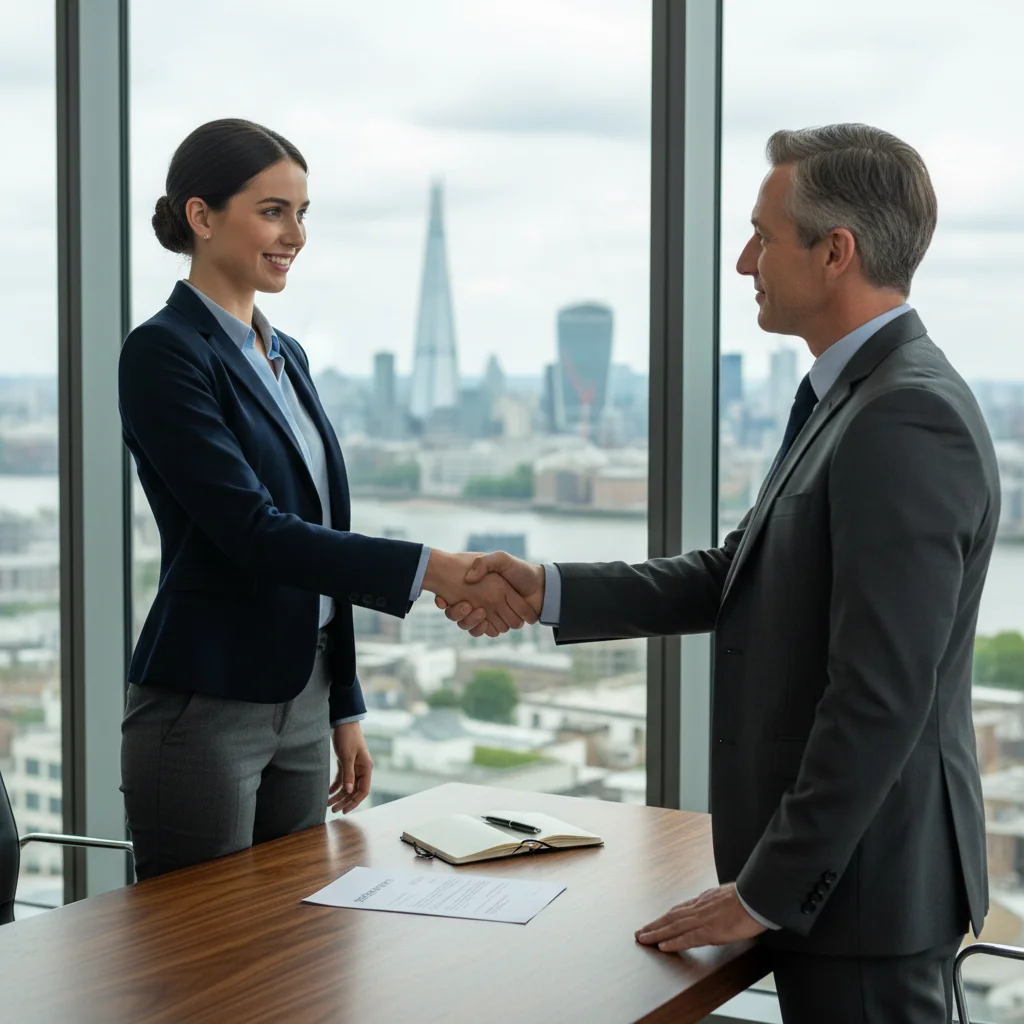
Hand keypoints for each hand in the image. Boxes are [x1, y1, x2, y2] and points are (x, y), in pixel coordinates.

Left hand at [329, 722, 372, 813]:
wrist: (344, 722)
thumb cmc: (348, 737)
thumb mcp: (347, 757)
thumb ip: (348, 775)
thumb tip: (348, 791)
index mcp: (366, 768)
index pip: (363, 790)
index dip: (354, 802)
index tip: (344, 810)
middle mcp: (361, 769)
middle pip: (354, 790)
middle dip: (344, 801)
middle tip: (333, 810)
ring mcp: (354, 766)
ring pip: (347, 785)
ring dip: (339, 795)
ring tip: (328, 804)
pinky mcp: (346, 763)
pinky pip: (342, 778)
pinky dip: (336, 786)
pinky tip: (329, 792)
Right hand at [435, 551, 544, 637]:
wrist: (541, 587)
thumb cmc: (521, 571)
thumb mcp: (501, 559)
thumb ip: (484, 563)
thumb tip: (469, 579)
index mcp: (477, 587)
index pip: (451, 597)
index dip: (444, 600)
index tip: (443, 600)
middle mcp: (479, 601)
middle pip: (456, 614)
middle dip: (456, 613)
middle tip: (465, 605)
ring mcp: (488, 614)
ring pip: (468, 625)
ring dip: (469, 621)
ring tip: (478, 611)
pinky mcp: (498, 624)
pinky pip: (484, 632)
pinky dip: (482, 629)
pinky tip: (485, 622)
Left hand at [634, 883, 765, 952]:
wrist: (757, 897)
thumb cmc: (748, 897)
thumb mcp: (727, 896)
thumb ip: (717, 902)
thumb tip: (714, 904)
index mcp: (704, 900)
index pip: (679, 909)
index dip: (665, 917)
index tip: (655, 922)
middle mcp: (699, 908)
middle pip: (671, 917)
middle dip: (654, 925)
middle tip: (639, 932)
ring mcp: (703, 918)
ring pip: (673, 926)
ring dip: (656, 933)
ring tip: (643, 939)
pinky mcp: (710, 930)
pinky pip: (688, 938)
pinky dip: (674, 942)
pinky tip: (663, 946)